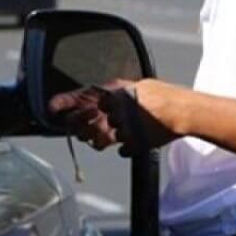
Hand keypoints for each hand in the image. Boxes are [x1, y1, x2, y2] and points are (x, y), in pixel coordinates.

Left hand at [47, 79, 178, 153]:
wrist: (184, 111)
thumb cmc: (164, 95)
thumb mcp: (138, 85)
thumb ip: (119, 91)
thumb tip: (105, 95)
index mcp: (115, 92)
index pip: (83, 96)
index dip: (65, 101)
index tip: (52, 106)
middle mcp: (115, 110)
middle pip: (86, 121)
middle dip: (79, 127)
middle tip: (78, 128)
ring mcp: (123, 128)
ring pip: (99, 139)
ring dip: (97, 140)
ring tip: (101, 139)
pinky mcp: (133, 143)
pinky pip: (121, 149)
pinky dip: (124, 147)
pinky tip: (128, 143)